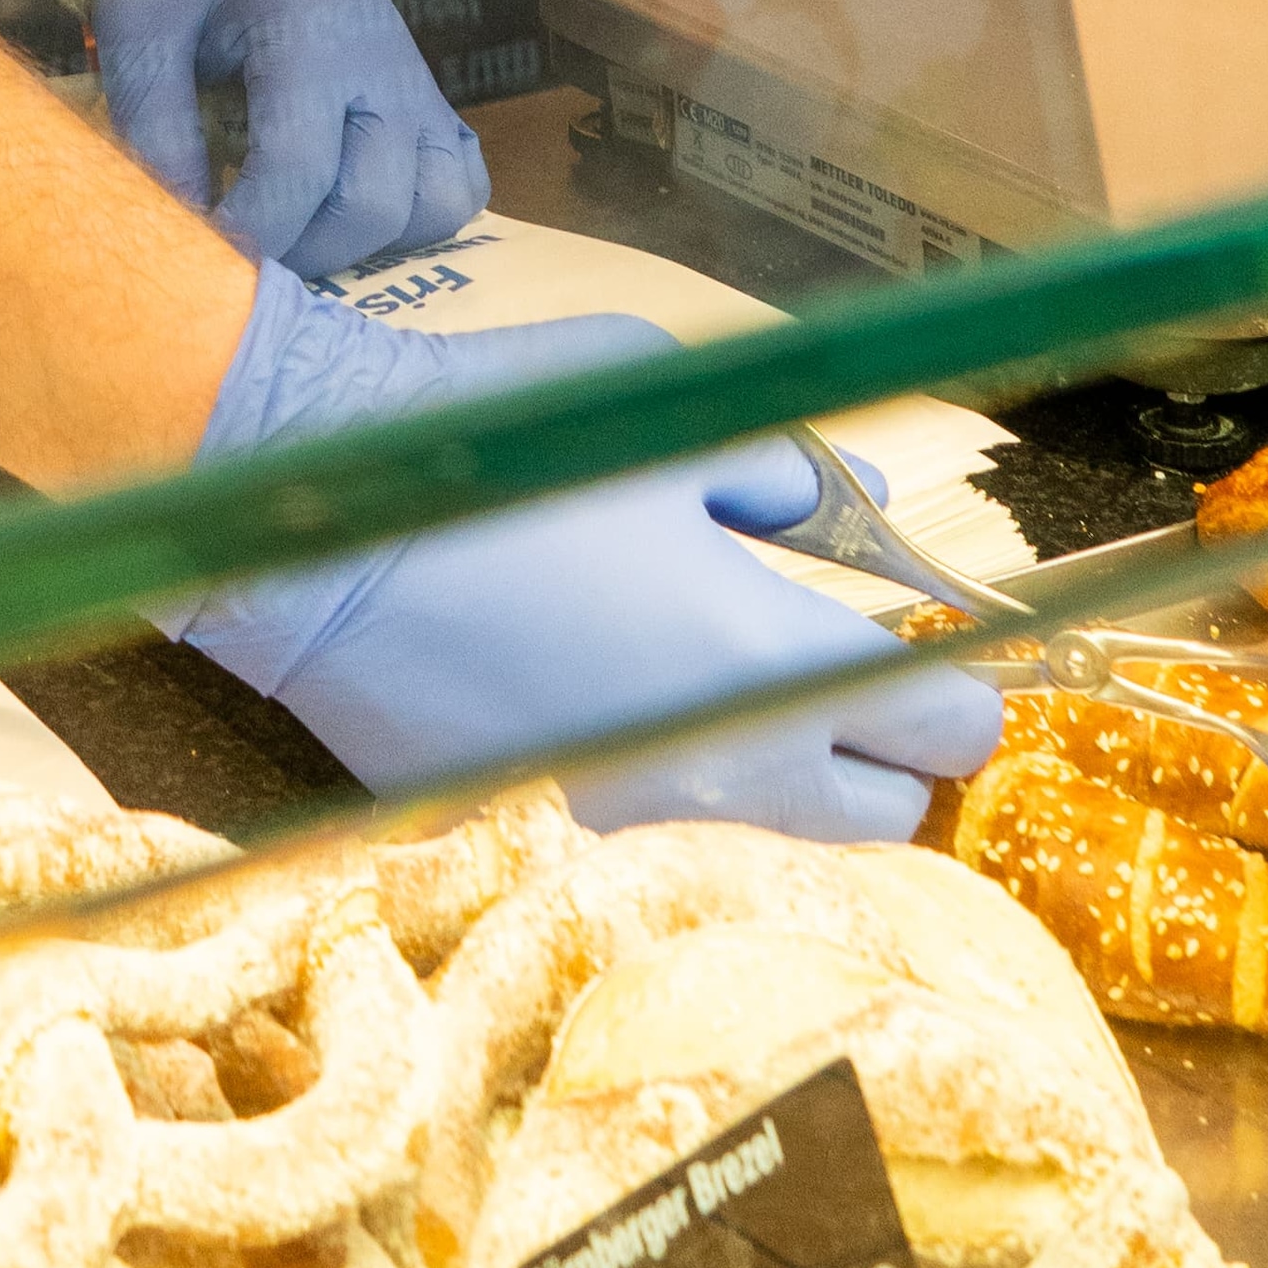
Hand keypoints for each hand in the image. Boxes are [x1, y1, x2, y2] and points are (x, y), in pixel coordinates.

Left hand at [92, 0, 485, 278]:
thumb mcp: (145, 19)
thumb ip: (154, 118)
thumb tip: (177, 223)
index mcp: (312, 33)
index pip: (297, 167)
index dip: (249, 228)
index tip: (198, 252)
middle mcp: (383, 66)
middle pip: (372, 204)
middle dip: (300, 249)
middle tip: (241, 244)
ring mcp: (417, 85)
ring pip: (435, 206)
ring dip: (367, 241)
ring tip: (298, 231)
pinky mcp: (429, 98)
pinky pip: (461, 182)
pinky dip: (418, 218)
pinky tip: (352, 211)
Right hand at [167, 277, 998, 846]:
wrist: (317, 530)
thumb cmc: (499, 447)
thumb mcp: (666, 414)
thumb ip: (786, 477)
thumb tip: (866, 519)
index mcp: (771, 660)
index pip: (950, 726)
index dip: (948, 681)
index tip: (911, 648)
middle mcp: (728, 774)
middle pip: (891, 819)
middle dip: (875, 753)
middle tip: (816, 678)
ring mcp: (639, 829)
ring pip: (784, 853)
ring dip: (783, 795)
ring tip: (717, 707)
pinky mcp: (559, 851)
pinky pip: (666, 850)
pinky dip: (670, 806)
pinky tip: (613, 733)